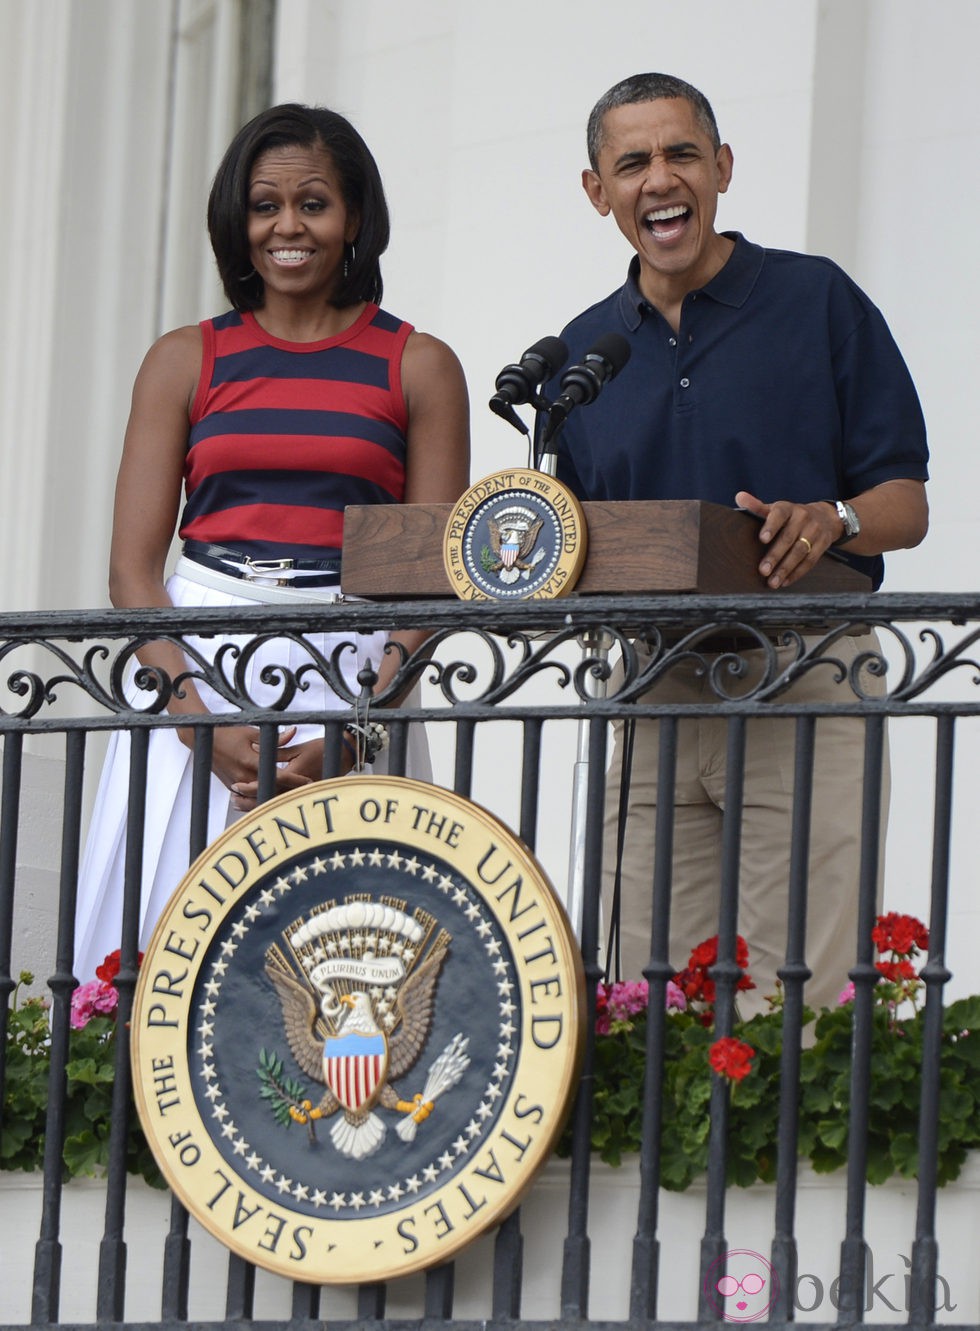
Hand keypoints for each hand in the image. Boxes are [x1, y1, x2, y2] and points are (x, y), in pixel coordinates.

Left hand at [229, 733, 354, 812]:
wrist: (343, 755)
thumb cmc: (322, 748)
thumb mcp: (299, 748)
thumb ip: (278, 749)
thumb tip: (256, 748)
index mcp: (295, 774)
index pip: (270, 782)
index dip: (253, 786)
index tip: (238, 785)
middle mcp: (297, 788)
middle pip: (269, 797)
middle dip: (249, 799)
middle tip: (233, 798)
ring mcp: (301, 794)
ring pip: (274, 804)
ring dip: (255, 805)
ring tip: (238, 803)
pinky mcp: (303, 797)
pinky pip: (282, 804)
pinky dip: (266, 806)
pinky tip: (254, 806)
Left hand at [735, 490, 839, 588]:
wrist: (825, 517)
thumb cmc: (791, 516)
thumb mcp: (776, 509)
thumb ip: (756, 506)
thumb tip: (739, 497)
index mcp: (788, 508)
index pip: (779, 514)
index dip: (771, 526)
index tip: (762, 539)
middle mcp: (803, 518)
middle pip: (788, 538)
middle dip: (775, 555)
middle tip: (762, 570)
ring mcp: (814, 531)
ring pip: (800, 552)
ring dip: (785, 569)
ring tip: (772, 582)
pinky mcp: (822, 545)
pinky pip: (810, 561)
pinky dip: (797, 573)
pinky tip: (785, 582)